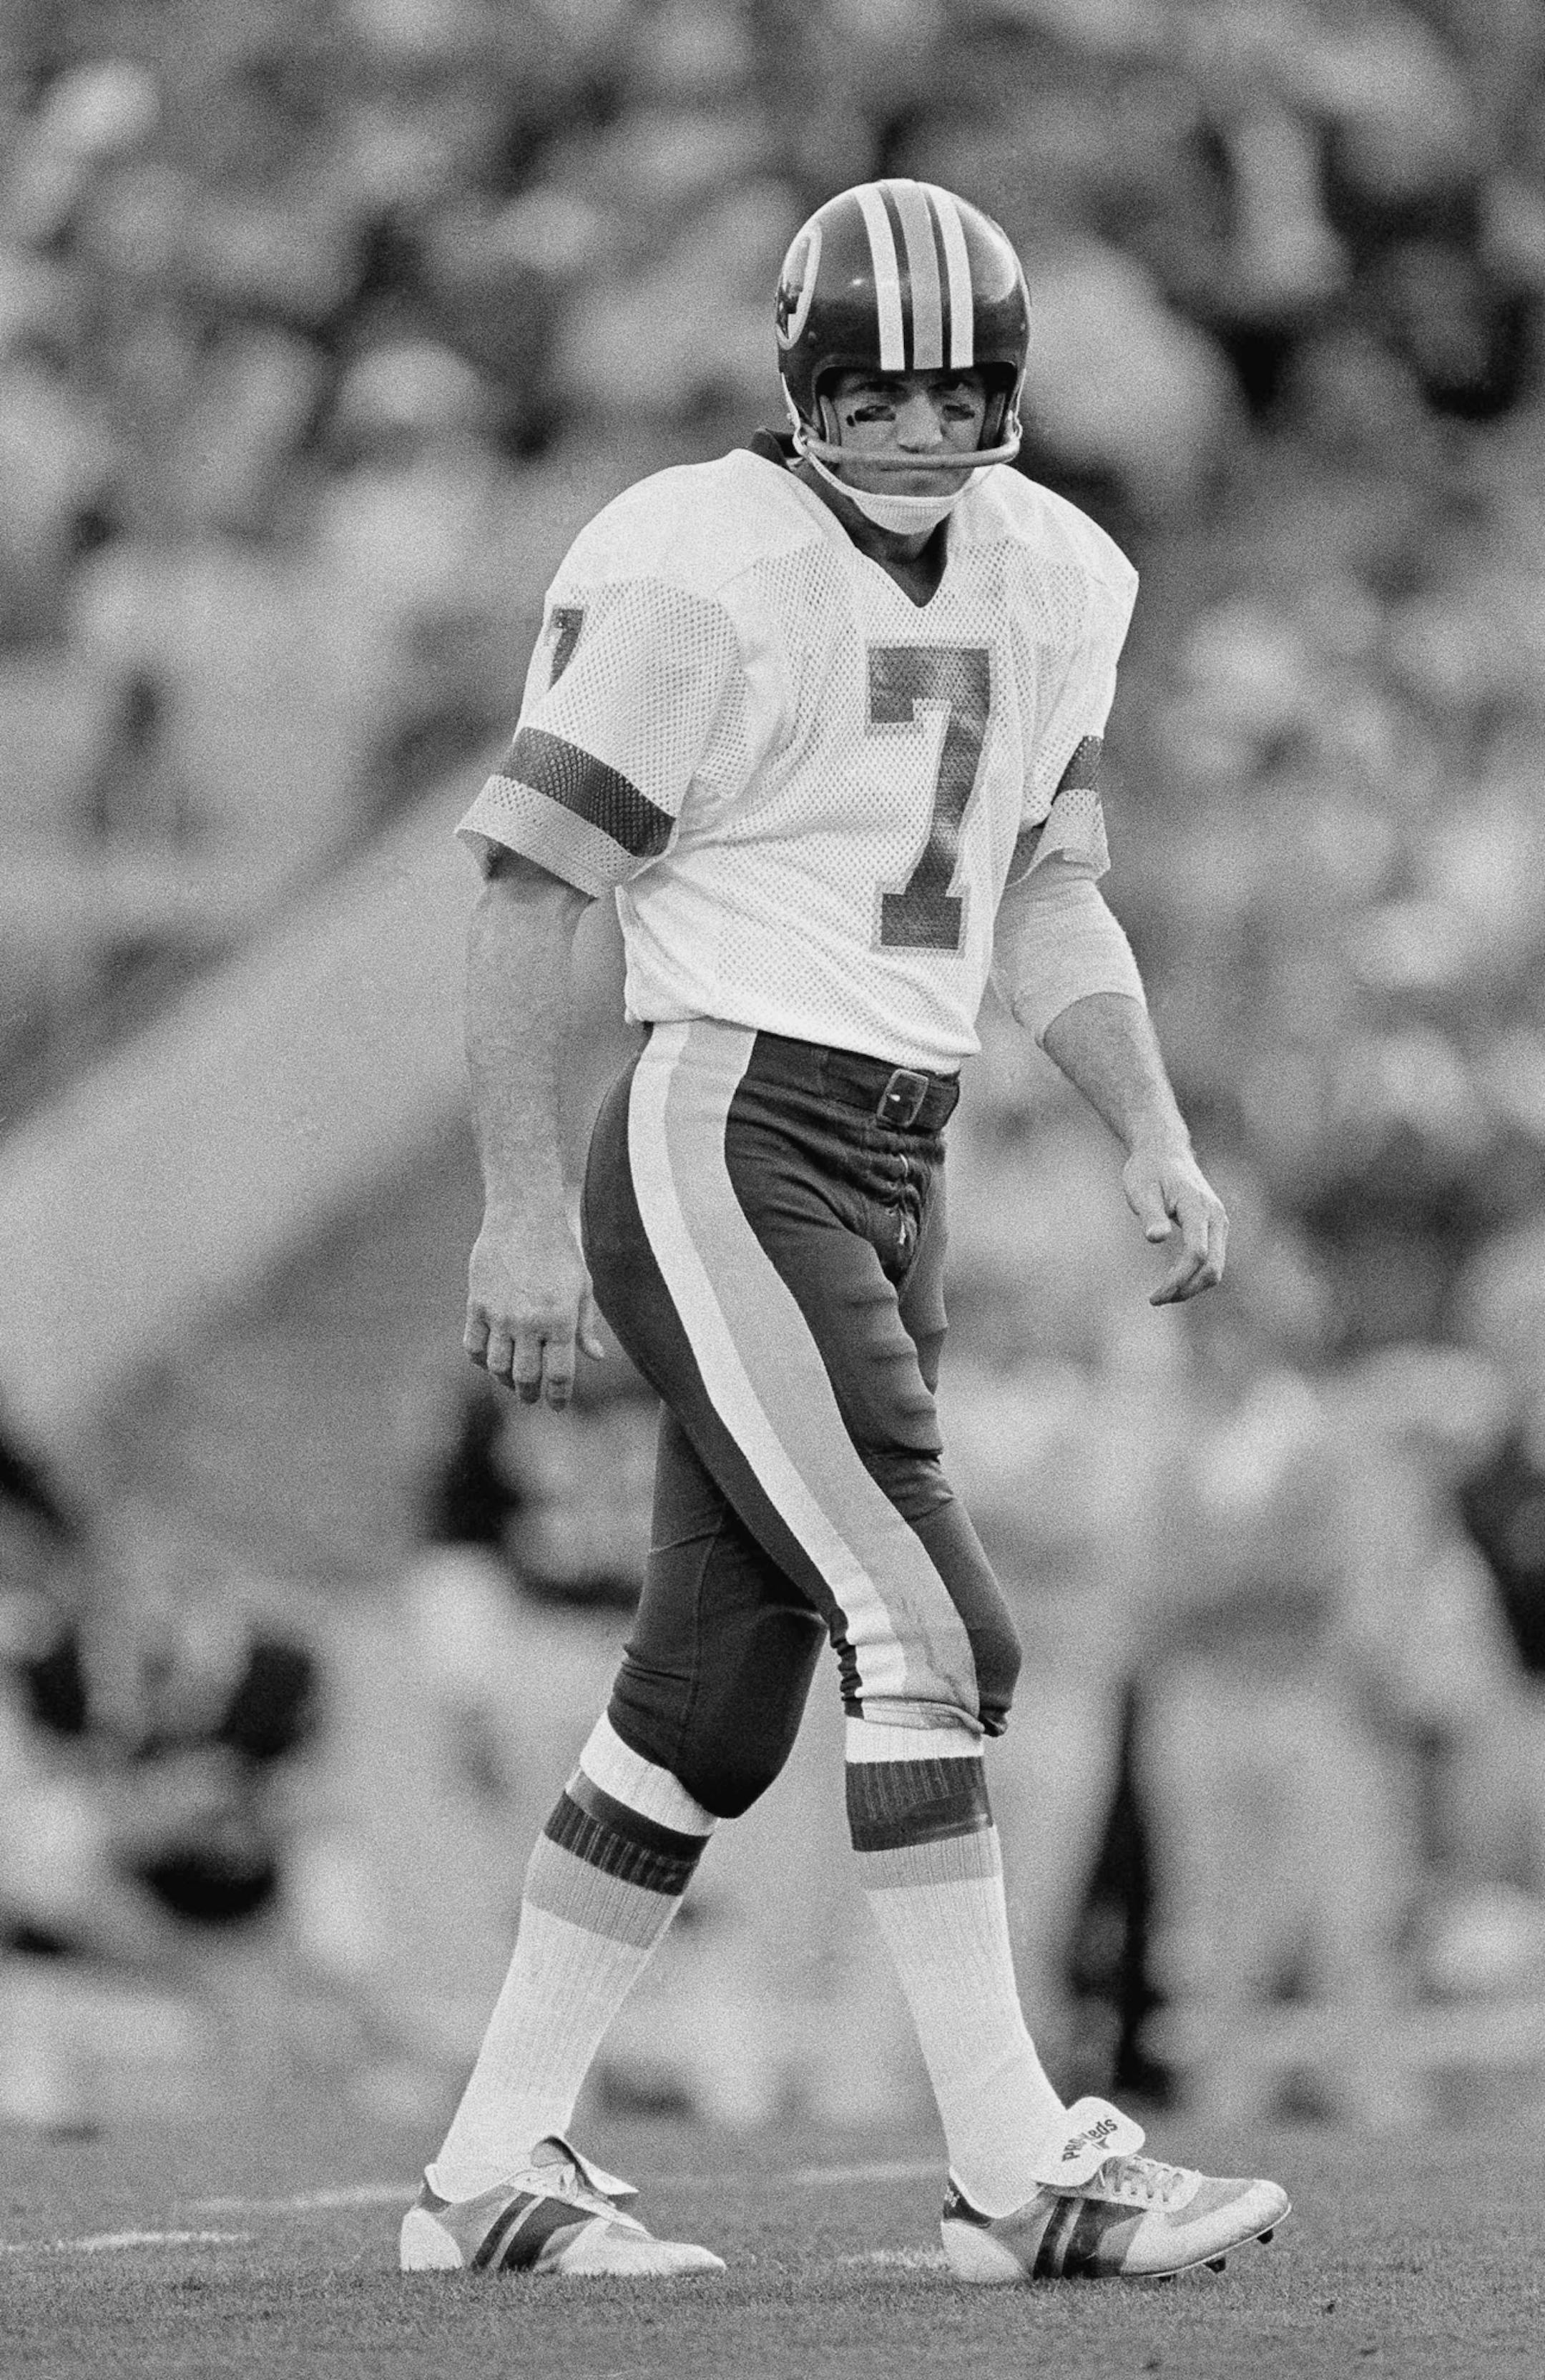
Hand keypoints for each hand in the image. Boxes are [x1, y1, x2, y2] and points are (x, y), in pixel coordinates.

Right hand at [464, 1209, 605, 1405]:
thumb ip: (585, 1326)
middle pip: (526, 1377)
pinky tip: (492, 1359)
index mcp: (560, 1320)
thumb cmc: (560, 1253)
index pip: (559, 1374)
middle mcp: (529, 1322)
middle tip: (533, 1398)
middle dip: (531, 1394)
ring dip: (505, 1381)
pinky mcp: (477, 1304)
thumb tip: (596, 1358)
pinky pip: (473, 1346)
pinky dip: (481, 1360)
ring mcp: (500, 1315)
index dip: (559, 1397)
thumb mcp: (582, 1287)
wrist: (524, 1217)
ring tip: (513, 1382)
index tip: (558, 1406)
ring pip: (497, 1367)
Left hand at [1121, 1141, 1227, 1304]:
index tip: (1154, 1296)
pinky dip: (1196, 1276)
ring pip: (1216, 1267)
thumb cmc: (1148, 1170)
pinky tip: (1174, 1281)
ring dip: (1192, 1287)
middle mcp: (1216, 1216)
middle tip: (1157, 1300)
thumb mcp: (1140, 1189)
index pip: (1196, 1253)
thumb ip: (1150, 1214)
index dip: (1177, 1279)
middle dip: (1187, 1289)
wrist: (1165, 1151)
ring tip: (1163, 1295)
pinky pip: (1213, 1259)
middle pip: (1213, 1267)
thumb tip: (1157, 1238)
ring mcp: (1220, 1222)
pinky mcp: (1216, 1227)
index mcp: (1197, 1206)